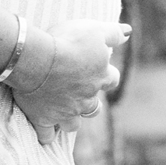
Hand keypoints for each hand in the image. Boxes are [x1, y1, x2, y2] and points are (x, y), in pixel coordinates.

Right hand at [8, 19, 128, 145]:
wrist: (37, 58)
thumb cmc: (67, 41)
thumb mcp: (94, 29)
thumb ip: (112, 33)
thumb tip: (128, 32)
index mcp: (100, 77)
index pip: (112, 80)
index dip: (107, 75)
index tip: (100, 70)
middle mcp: (86, 99)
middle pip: (94, 108)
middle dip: (89, 103)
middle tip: (79, 93)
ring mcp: (65, 112)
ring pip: (73, 125)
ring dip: (70, 120)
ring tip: (62, 114)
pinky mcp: (43, 119)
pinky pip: (47, 135)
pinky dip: (46, 134)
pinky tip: (44, 131)